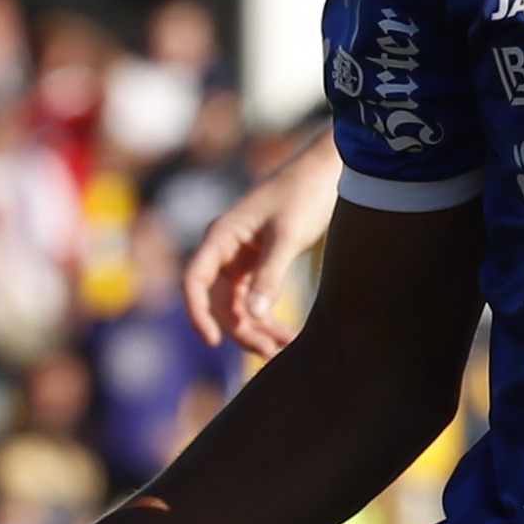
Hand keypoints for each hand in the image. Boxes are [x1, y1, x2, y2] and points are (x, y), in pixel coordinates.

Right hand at [186, 150, 340, 355]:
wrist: (328, 171)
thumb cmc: (305, 195)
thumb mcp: (288, 237)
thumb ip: (270, 275)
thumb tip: (252, 314)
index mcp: (221, 236)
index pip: (195, 281)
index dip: (198, 313)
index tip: (212, 341)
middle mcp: (225, 247)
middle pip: (219, 300)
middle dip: (241, 329)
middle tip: (270, 352)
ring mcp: (241, 255)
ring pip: (238, 302)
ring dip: (257, 327)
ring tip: (284, 347)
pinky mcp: (261, 260)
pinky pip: (254, 296)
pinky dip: (267, 315)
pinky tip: (287, 334)